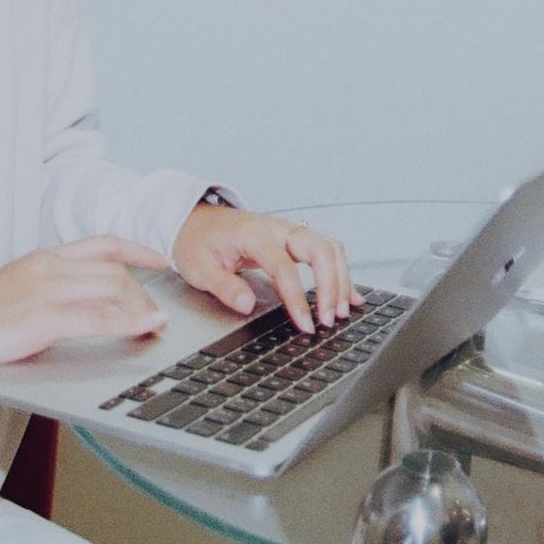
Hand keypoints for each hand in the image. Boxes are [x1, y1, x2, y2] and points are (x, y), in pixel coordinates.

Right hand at [0, 236, 170, 363]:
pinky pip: (98, 318)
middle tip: (156, 313)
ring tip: (155, 324)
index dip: (138, 250)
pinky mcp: (44, 317)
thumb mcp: (22, 284)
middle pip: (114, 270)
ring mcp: (47, 290)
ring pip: (112, 289)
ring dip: (141, 308)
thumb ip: (55, 283)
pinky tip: (141, 329)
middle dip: (143, 292)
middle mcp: (50, 266)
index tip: (160, 261)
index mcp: (45, 256)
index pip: (103, 244)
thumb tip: (90, 295)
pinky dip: (127, 323)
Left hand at [171, 205, 363, 333]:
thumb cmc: (196, 240)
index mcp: (253, 234)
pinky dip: (341, 273)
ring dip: (340, 279)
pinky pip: (326, 252)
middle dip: (331, 285)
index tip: (306, 324)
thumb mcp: (198, 266)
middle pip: (319, 249)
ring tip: (340, 312)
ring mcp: (287, 232)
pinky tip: (350, 295)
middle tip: (329, 318)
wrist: (193, 219)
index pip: (284, 267)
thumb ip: (223, 285)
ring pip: (329, 248)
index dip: (298, 298)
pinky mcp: (292, 241)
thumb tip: (246, 304)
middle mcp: (276, 229)